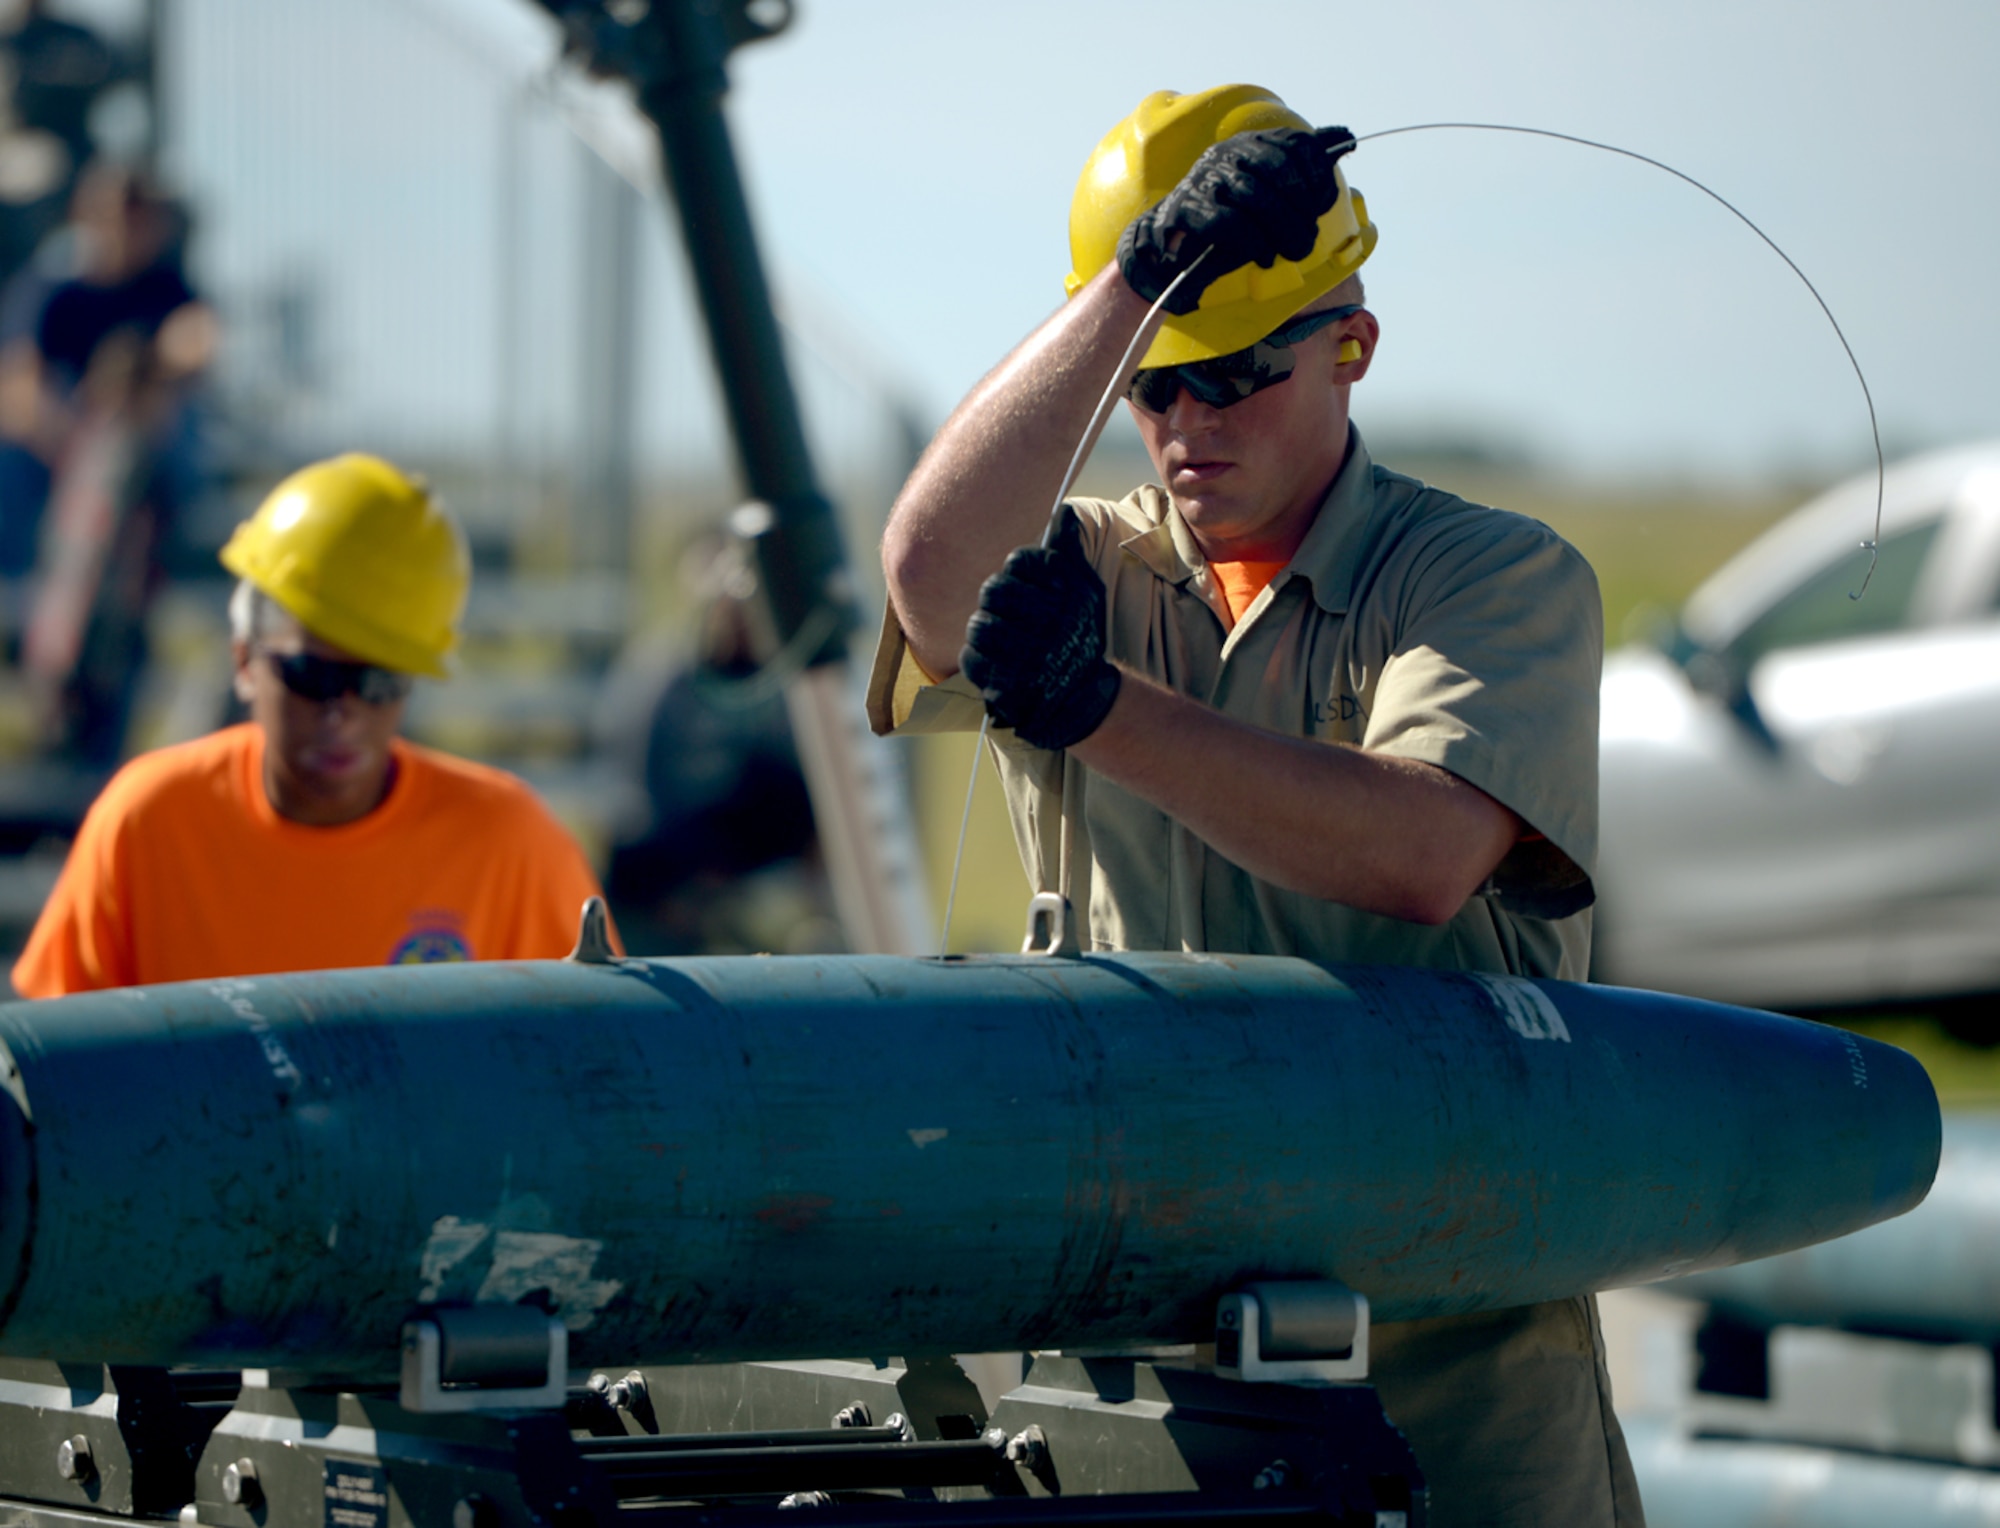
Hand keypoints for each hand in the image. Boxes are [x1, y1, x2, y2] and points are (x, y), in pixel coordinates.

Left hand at [960, 507, 1121, 749]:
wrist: (1081, 697)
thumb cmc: (1077, 635)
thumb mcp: (1084, 591)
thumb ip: (1068, 551)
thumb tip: (1062, 511)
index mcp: (1065, 597)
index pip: (1019, 561)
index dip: (1017, 573)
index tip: (1025, 588)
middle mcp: (1049, 626)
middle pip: (992, 590)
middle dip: (995, 601)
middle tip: (1008, 614)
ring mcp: (1025, 659)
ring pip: (978, 625)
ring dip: (984, 630)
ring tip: (1000, 638)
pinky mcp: (1004, 687)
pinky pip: (969, 658)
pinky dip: (977, 659)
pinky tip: (995, 661)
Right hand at [1118, 126, 1355, 313]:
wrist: (1175, 250)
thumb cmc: (1231, 222)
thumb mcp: (1272, 193)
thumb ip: (1305, 166)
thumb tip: (1345, 138)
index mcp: (1250, 143)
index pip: (1295, 144)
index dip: (1316, 176)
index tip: (1320, 205)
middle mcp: (1227, 153)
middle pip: (1278, 171)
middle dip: (1300, 210)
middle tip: (1306, 239)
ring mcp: (1205, 179)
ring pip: (1256, 198)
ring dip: (1283, 231)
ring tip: (1292, 251)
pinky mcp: (1186, 209)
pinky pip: (1229, 223)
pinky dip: (1252, 242)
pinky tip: (1261, 254)